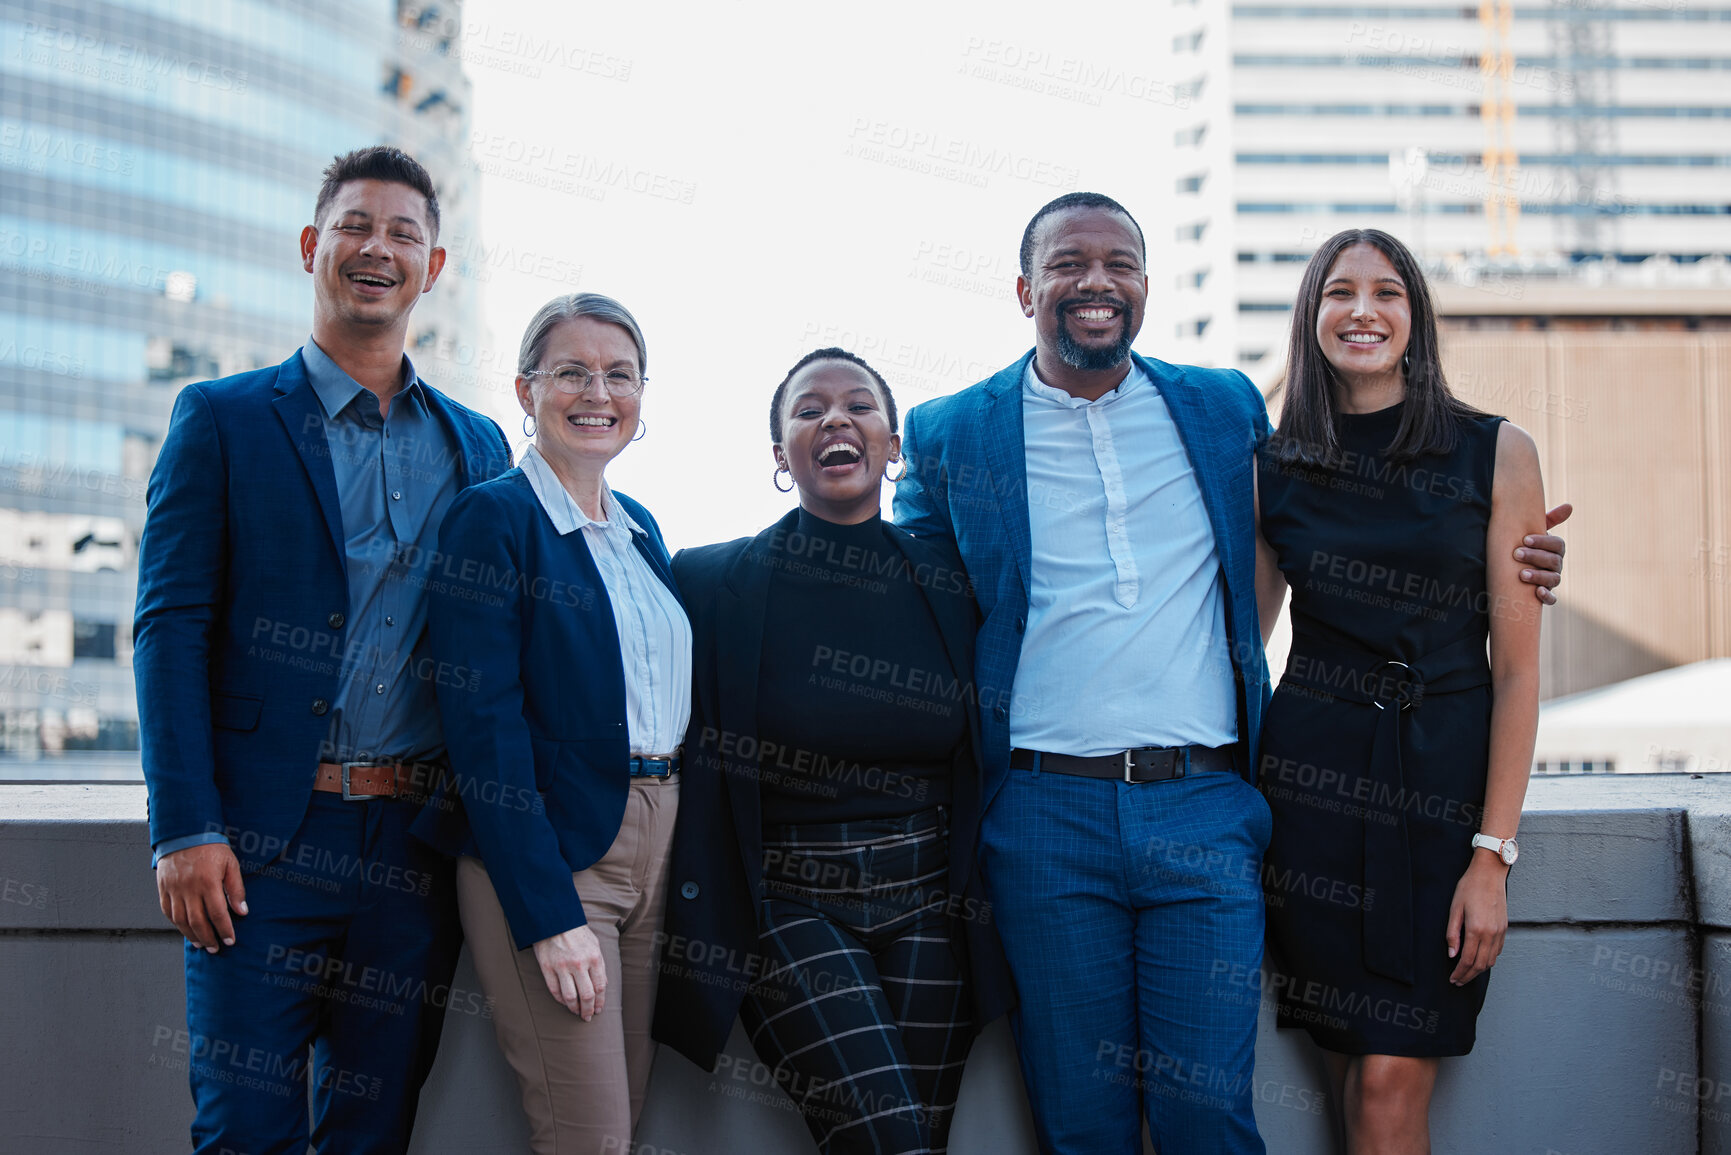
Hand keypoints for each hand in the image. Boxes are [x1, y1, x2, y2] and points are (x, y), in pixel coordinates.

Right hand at [156, 842, 247, 952]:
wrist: (184, 832)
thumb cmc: (211, 847)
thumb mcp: (230, 864)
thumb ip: (236, 889)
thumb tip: (242, 911)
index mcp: (208, 882)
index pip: (217, 914)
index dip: (224, 930)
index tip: (230, 940)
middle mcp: (189, 888)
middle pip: (197, 921)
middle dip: (208, 938)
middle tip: (215, 948)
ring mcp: (174, 889)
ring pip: (180, 920)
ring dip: (191, 935)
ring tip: (201, 944)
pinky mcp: (163, 888)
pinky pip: (167, 911)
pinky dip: (176, 923)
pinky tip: (184, 929)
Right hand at [533, 926, 605, 1019]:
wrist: (554, 919)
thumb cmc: (576, 932)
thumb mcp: (594, 944)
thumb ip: (599, 965)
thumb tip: (602, 985)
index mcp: (593, 957)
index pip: (600, 987)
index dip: (600, 1001)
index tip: (599, 1009)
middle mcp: (579, 964)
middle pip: (586, 995)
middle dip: (588, 1009)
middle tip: (588, 1016)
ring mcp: (562, 966)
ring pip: (570, 997)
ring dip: (574, 1008)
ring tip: (576, 1012)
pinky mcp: (547, 967)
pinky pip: (554, 990)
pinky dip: (560, 1000)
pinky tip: (564, 1002)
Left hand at [1446, 853, 1508, 984]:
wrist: (1490, 874)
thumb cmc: (1469, 888)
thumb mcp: (1454, 908)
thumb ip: (1452, 933)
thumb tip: (1452, 954)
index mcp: (1476, 929)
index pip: (1468, 960)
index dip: (1459, 972)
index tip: (1453, 979)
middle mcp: (1491, 934)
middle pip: (1481, 965)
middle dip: (1468, 976)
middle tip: (1458, 981)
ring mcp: (1500, 932)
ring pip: (1491, 960)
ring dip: (1479, 970)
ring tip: (1467, 974)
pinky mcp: (1504, 928)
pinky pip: (1498, 951)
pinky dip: (1489, 960)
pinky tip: (1480, 960)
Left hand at [1516, 503, 1570, 604]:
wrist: (1511, 570)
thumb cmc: (1524, 546)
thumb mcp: (1532, 532)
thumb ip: (1548, 520)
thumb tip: (1569, 506)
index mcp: (1555, 550)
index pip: (1557, 544)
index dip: (1543, 542)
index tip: (1525, 539)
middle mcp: (1557, 565)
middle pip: (1554, 561)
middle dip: (1535, 557)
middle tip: (1516, 554)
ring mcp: (1552, 581)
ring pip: (1553, 579)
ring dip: (1539, 576)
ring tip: (1522, 574)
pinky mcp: (1546, 596)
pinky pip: (1552, 599)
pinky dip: (1547, 596)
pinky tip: (1537, 592)